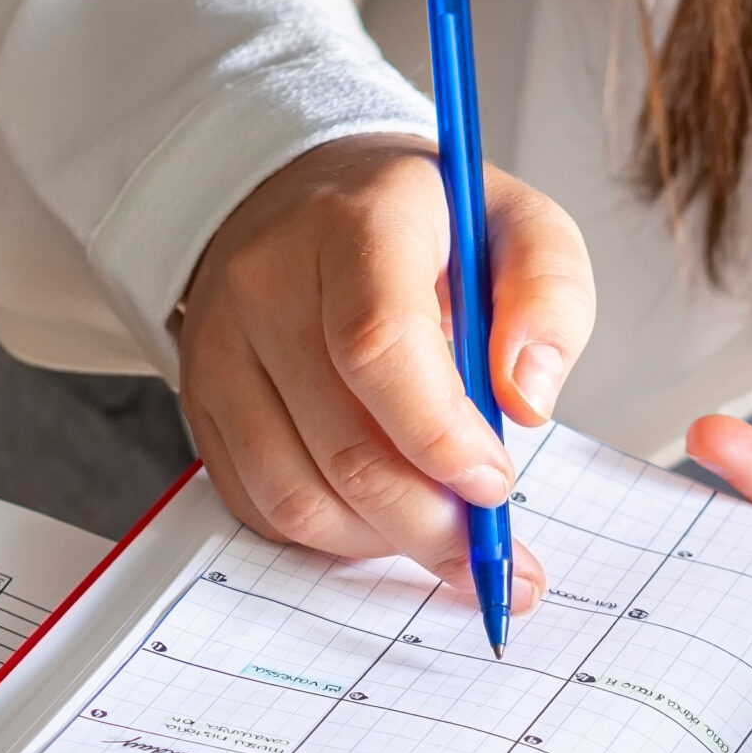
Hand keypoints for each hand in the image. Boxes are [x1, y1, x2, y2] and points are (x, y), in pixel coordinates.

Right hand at [178, 135, 596, 609]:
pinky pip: (264, 508)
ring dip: (384, 540)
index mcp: (354, 228)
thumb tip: (526, 402)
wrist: (312, 202)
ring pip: (299, 496)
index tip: (495, 483)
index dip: (440, 437)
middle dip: (431, 523)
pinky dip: (335, 534)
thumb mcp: (518, 227)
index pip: (378, 348)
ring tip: (439, 527)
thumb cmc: (428, 228)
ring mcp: (221, 350)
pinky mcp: (204, 405)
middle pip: (345, 448)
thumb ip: (547, 301)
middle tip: (487, 550)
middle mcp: (268, 286)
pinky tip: (382, 513)